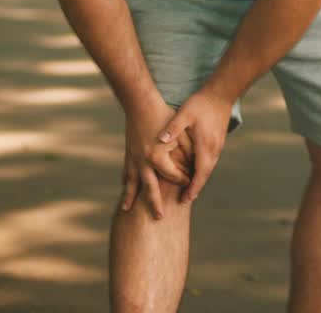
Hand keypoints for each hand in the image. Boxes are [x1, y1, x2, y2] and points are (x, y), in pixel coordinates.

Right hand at [121, 97, 193, 219]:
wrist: (141, 103)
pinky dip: (126, 182)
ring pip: (132, 183)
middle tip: (160, 218)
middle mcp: (144, 162)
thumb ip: (188, 150)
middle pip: (150, 188)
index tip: (190, 183)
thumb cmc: (164, 116)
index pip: (174, 175)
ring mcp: (133, 158)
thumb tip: (196, 164)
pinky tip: (125, 190)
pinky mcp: (128, 153)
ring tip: (127, 212)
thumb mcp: (180, 132)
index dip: (184, 179)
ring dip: (130, 198)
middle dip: (155, 203)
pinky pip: (126, 172)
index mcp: (158, 157)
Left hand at [158, 88, 232, 202]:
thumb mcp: (185, 113)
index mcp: (205, 145)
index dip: (193, 187)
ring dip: (200, 179)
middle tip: (185, 199)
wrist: (221, 94)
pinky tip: (195, 171)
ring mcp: (218, 146)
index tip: (186, 198)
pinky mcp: (218, 141)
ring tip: (189, 189)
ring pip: (208, 168)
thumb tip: (161, 139)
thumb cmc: (201, 103)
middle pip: (205, 174)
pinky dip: (203, 169)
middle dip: (196, 187)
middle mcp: (214, 149)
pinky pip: (210, 161)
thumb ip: (173, 127)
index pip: (200, 173)